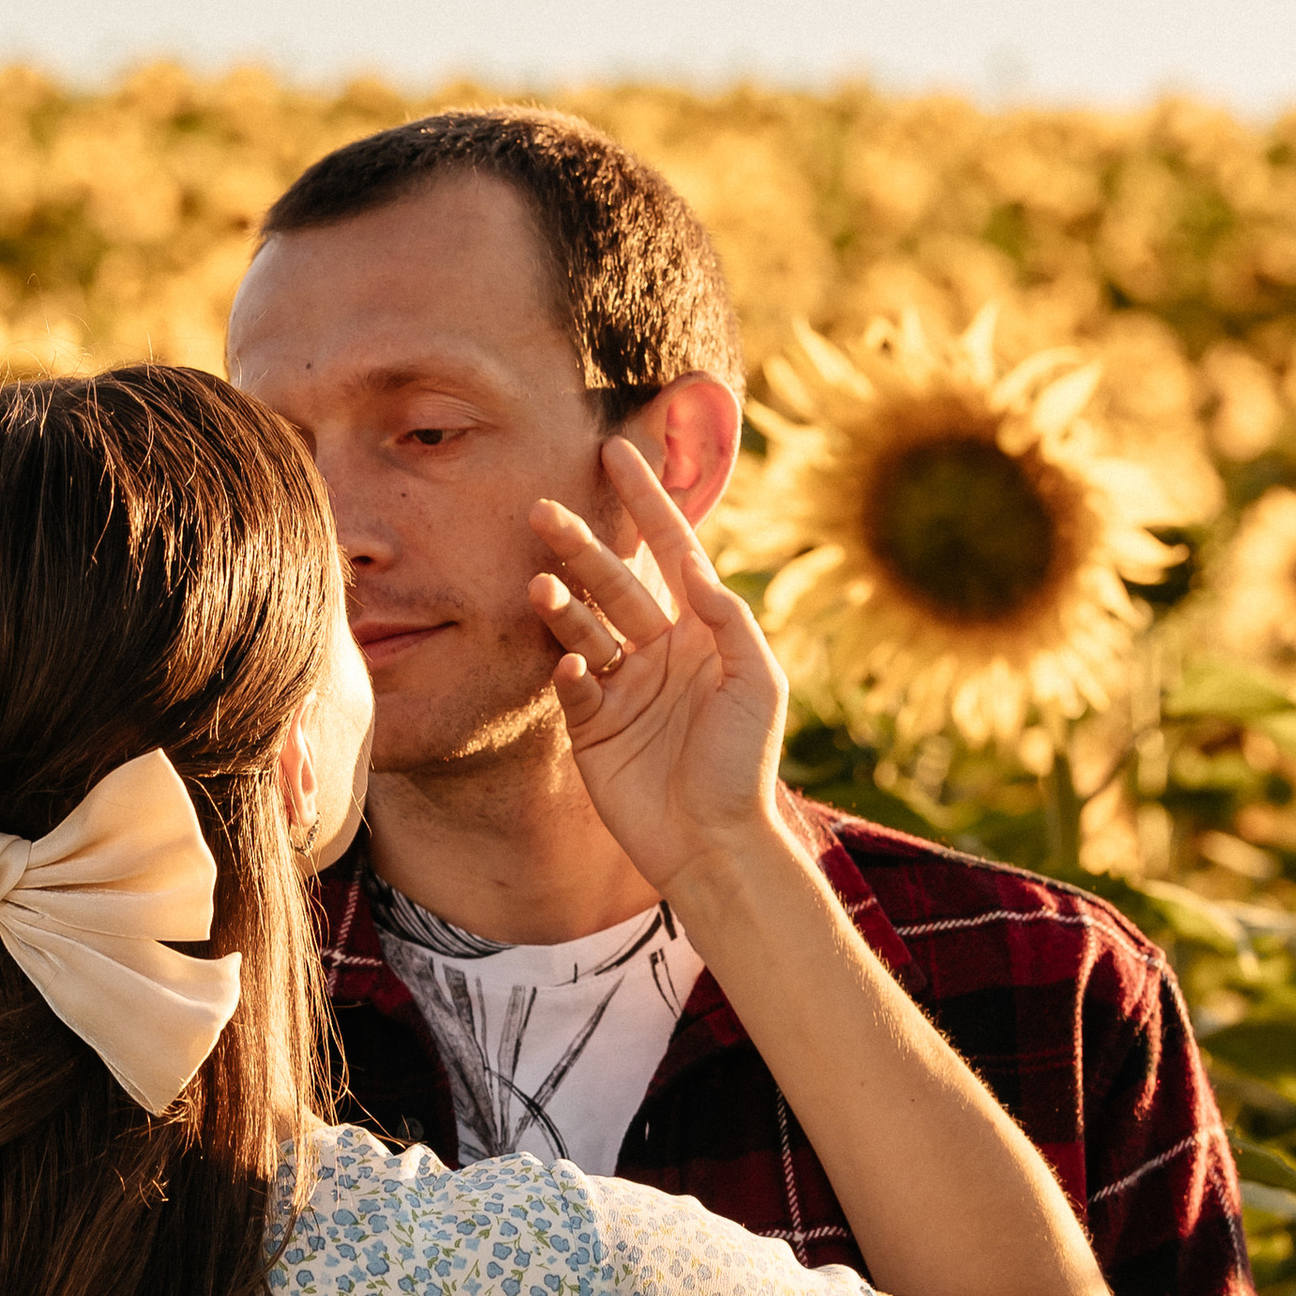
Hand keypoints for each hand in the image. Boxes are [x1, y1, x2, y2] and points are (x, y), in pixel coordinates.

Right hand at [531, 436, 788, 910]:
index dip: (646, 504)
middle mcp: (658, 650)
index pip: (670, 553)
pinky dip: (567, 671)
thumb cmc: (745, 761)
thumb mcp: (756, 681)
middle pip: (614, 583)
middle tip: (543, 511)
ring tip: (539, 586)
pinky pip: (572, 685)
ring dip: (562, 605)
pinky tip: (570, 667)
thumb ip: (726, 619)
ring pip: (583, 628)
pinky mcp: (591, 725)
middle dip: (581, 547)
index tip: (617, 454)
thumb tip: (694, 564)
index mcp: (702, 632)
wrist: (713, 841)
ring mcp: (621, 686)